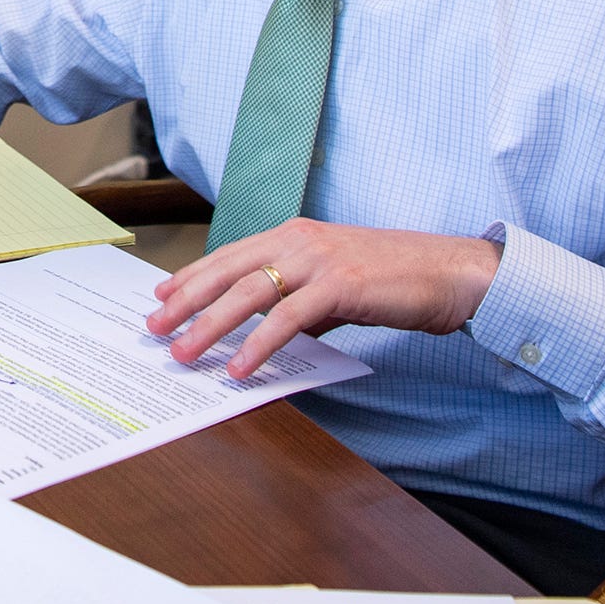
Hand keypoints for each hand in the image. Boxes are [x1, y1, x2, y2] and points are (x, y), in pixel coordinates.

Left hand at [146, 218, 500, 379]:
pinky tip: (241, 369)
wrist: (451, 272)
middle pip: (227, 271)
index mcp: (295, 234)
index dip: (192, 276)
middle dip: (185, 302)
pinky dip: (259, 345)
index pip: (229, 255)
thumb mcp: (337, 283)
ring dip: (211, 326)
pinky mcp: (339, 286)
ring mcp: (318, 260)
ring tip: (184, 353)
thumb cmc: (396, 278)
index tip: (161, 297)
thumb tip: (273, 328)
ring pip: (248, 293)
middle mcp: (299, 240)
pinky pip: (288, 319)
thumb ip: (302, 299)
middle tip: (154, 328)